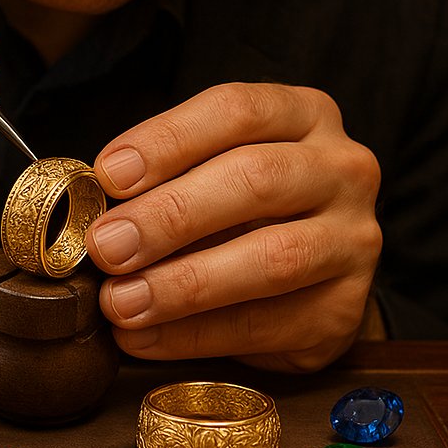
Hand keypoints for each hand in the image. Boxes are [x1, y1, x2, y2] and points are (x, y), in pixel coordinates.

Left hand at [84, 82, 381, 371]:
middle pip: (255, 180)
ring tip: (121, 301)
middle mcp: (341, 168)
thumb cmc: (240, 201)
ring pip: (271, 257)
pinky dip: (195, 334)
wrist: (311, 267)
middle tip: (107, 244)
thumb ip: (162, 176)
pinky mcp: (345, 309)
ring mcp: (353, 239)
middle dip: (170, 215)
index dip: (168, 140)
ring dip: (183, 284)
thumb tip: (93, 209)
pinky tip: (144, 336)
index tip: (108, 174)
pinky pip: (267, 324)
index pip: (235, 110)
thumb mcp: (209, 166)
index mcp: (303, 113)